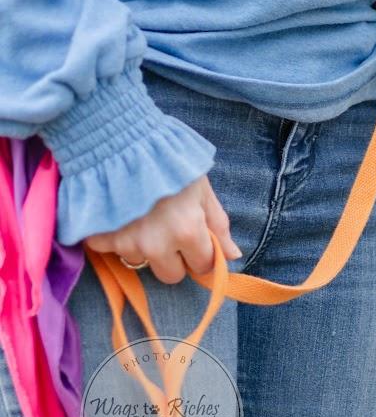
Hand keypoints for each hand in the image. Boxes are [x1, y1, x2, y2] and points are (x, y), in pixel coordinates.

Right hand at [84, 175, 241, 283]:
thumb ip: (218, 225)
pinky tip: (120, 215)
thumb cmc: (169, 161)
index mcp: (187, 232)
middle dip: (174, 258)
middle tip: (168, 230)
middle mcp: (156, 245)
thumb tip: (233, 255)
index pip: (202, 266)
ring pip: (140, 262)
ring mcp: (126, 244)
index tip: (196, 239)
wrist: (123, 141)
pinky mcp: (100, 240)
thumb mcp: (202, 188)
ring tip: (142, 216)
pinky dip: (115, 238)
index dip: (201, 253)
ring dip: (144, 247)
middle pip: (171, 275)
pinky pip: (111, 252)